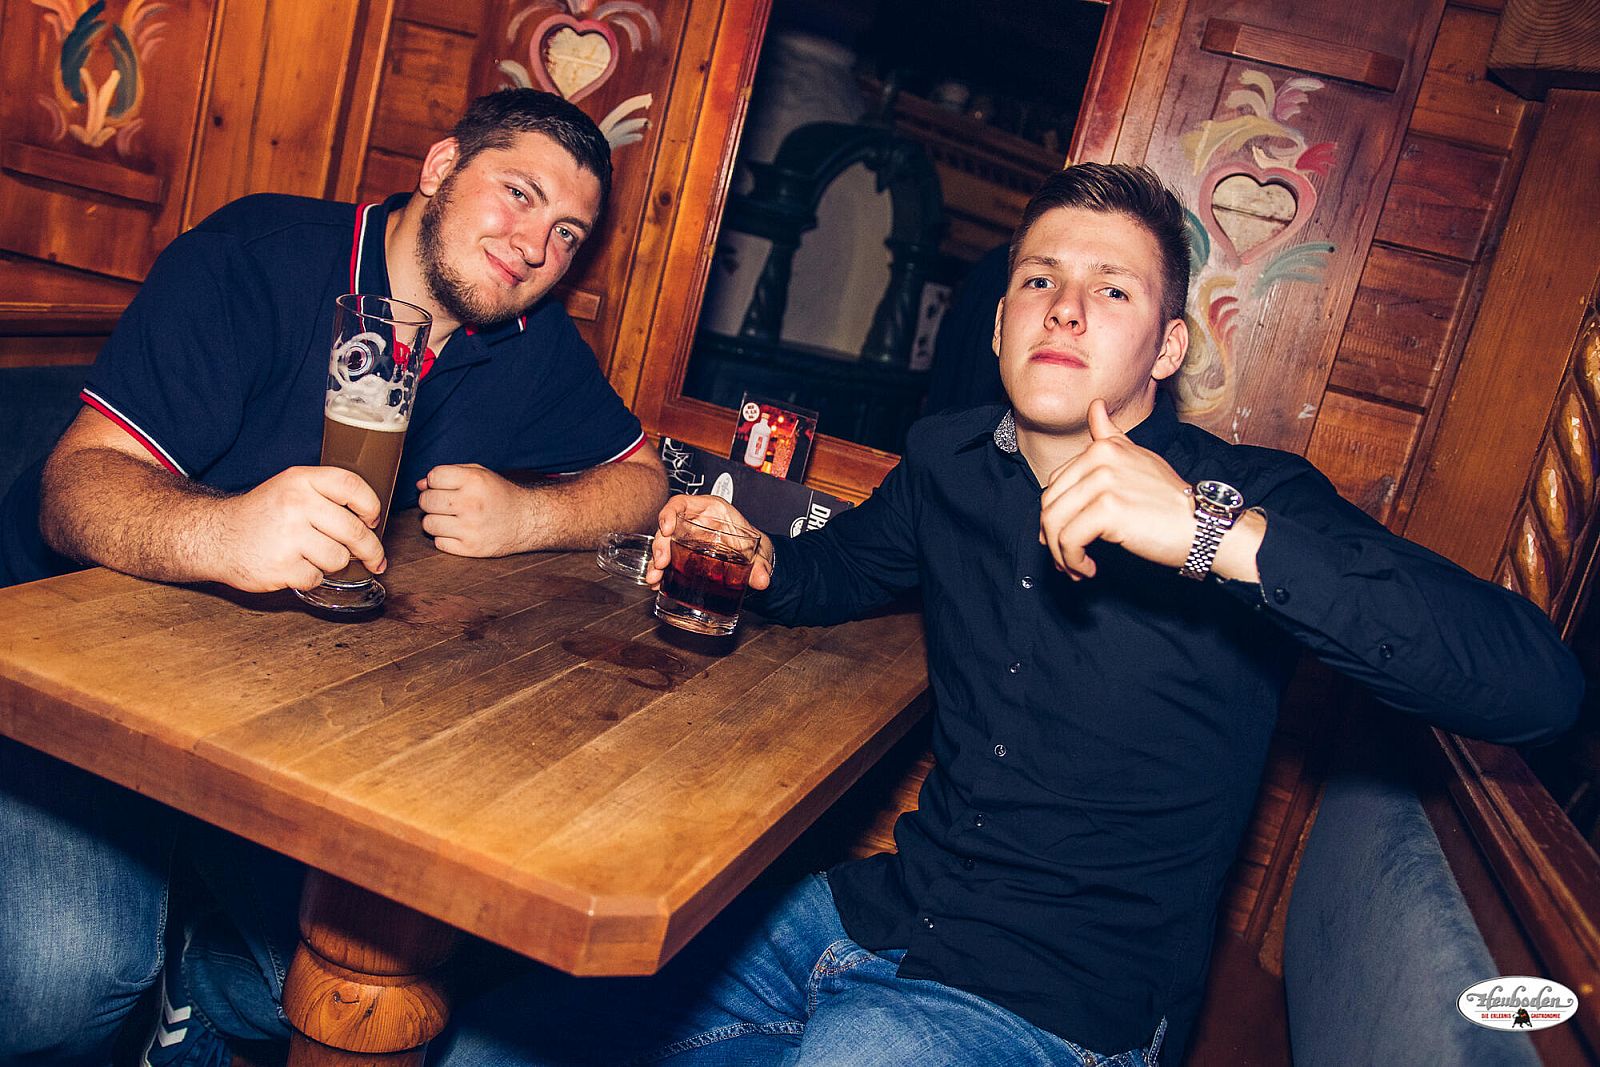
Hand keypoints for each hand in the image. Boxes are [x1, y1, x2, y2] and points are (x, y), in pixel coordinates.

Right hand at [207, 466, 385, 591]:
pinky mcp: (281, 566)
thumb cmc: (261, 514)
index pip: (351, 485)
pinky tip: (296, 567)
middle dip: (371, 549)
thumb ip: (326, 495)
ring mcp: (288, 536)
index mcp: (300, 480)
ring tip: (314, 556)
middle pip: (354, 531)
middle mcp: (295, 504)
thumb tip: (371, 520)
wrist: (214, 536)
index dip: (370, 505)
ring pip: (340, 558)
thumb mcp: (290, 488)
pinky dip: (312, 578)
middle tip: (376, 559)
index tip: (373, 520)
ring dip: (334, 563)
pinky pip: (318, 578)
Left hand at [417, 464, 531, 556]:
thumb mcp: (480, 475)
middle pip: (426, 501)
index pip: (433, 477)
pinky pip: (439, 543)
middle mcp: (471, 504)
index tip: (445, 486)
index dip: (435, 481)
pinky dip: (444, 538)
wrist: (527, 520)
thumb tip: (420, 485)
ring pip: (428, 524)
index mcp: (474, 481)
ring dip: (435, 521)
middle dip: (430, 501)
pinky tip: (457, 532)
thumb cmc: (500, 495)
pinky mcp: (471, 548)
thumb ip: (450, 474)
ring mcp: (471, 528)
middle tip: (445, 504)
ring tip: (450, 519)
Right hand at [645, 494, 772, 589]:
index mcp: (711, 510)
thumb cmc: (751, 542)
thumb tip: (762, 580)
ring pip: (665, 546)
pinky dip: (661, 573)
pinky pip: (668, 561)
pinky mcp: (683, 554)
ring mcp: (687, 538)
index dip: (669, 513)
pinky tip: (658, 584)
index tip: (666, 528)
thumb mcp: (757, 550)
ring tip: (654, 579)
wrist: (753, 557)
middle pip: (669, 527)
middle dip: (661, 545)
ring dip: (656, 562)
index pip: (682, 503)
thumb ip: (760, 564)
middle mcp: (694, 522)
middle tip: (661, 564)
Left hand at [1037, 399, 1197, 579]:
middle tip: (1069, 558)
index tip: (1067, 536)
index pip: (1056, 483)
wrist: (1202, 526)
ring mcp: (1103, 482)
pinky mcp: (1107, 510)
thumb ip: (1111, 436)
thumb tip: (1095, 407)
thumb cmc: (1171, 502)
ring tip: (1076, 568)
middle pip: (1050, 503)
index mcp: (1103, 447)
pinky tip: (1088, 569)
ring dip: (1061, 553)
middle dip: (1053, 536)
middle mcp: (1100, 458)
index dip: (1056, 514)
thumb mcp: (1139, 458)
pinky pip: (1069, 540)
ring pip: (1054, 523)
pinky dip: (1073, 560)